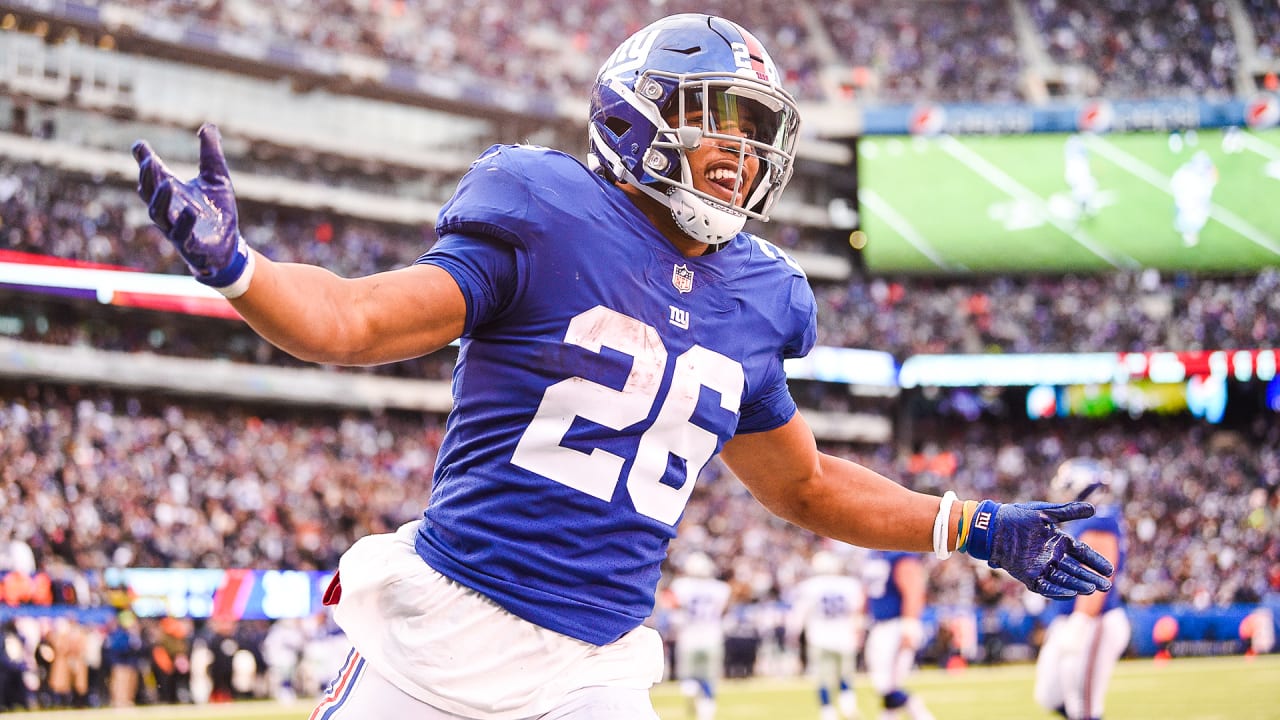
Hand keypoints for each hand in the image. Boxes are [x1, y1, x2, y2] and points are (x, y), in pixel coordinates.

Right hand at [132, 123, 251, 293]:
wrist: (229, 246)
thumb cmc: (218, 212)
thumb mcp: (217, 178)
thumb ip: (210, 154)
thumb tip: (207, 126)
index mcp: (172, 193)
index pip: (153, 176)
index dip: (144, 161)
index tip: (139, 145)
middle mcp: (169, 210)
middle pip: (149, 194)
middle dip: (148, 179)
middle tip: (149, 161)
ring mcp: (176, 229)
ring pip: (159, 215)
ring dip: (160, 200)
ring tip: (167, 182)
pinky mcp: (189, 246)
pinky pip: (182, 235)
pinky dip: (185, 223)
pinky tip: (190, 210)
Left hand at [963, 500, 1112, 598]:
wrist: (991, 526)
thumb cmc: (1017, 516)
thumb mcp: (1045, 512)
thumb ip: (1068, 512)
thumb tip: (1094, 509)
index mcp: (1058, 541)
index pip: (1082, 553)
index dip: (1095, 561)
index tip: (1110, 570)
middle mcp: (1052, 556)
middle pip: (1076, 570)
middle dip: (1091, 577)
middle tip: (1107, 586)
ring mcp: (1040, 567)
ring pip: (1064, 579)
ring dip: (1077, 585)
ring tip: (1092, 589)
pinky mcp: (1028, 575)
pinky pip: (1045, 587)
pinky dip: (1057, 590)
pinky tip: (1070, 593)